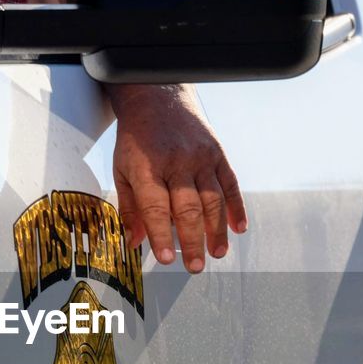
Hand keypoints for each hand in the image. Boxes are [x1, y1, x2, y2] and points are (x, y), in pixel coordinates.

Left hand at [106, 84, 247, 273]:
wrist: (158, 97)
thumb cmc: (137, 140)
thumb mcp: (123, 170)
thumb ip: (130, 207)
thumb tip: (134, 242)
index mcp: (147, 167)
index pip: (155, 208)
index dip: (161, 235)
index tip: (166, 259)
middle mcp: (176, 162)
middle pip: (188, 208)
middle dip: (193, 241)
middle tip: (194, 266)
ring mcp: (200, 157)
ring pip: (213, 199)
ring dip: (217, 230)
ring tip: (217, 253)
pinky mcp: (217, 153)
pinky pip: (230, 184)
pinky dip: (237, 208)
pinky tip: (239, 228)